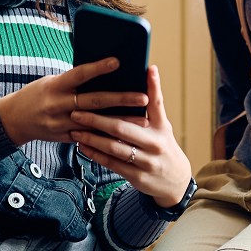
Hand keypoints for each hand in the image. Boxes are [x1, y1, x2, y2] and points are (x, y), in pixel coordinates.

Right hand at [0, 58, 146, 145]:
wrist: (14, 119)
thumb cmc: (37, 94)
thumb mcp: (52, 82)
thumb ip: (74, 81)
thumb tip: (104, 75)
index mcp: (55, 86)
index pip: (80, 74)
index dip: (98, 68)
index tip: (118, 61)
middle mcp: (58, 105)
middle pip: (94, 101)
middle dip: (121, 99)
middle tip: (143, 97)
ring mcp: (61, 124)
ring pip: (96, 123)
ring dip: (121, 121)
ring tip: (143, 119)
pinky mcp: (64, 137)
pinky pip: (89, 137)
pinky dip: (108, 135)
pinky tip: (126, 135)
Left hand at [70, 66, 192, 207]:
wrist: (175, 180)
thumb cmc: (163, 145)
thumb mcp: (163, 125)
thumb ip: (153, 103)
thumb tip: (149, 71)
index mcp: (161, 127)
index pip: (154, 102)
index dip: (150, 85)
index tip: (140, 70)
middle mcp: (155, 144)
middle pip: (121, 128)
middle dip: (96, 119)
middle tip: (76, 111)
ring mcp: (146, 162)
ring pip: (113, 148)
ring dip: (91, 138)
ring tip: (75, 130)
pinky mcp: (137, 177)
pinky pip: (112, 164)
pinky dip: (95, 154)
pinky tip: (83, 147)